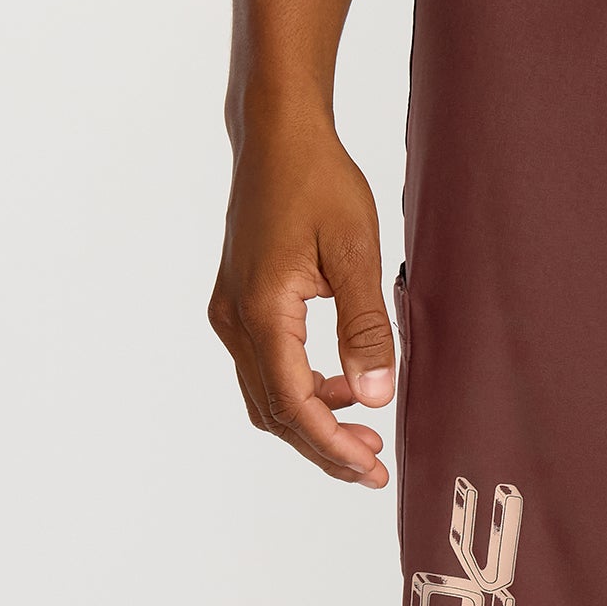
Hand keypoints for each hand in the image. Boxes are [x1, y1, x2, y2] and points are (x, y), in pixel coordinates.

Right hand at [208, 106, 394, 486]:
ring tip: (366, 433)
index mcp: (262, 312)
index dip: (333, 445)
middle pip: (275, 412)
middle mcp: (235, 320)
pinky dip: (302, 390)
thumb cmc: (318, 182)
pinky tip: (342, 387)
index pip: (295, 405)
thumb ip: (366, 328)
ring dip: (313, 420)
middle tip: (374, 467)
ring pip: (267, 395)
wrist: (278, 136)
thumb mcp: (357, 253)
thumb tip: (375, 398)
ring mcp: (231, 313)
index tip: (371, 469)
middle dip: (324, 446)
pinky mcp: (239, 304)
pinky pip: (266, 368)